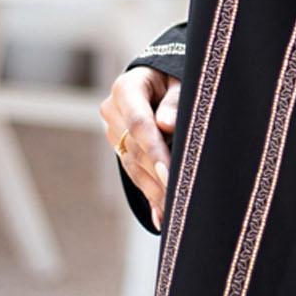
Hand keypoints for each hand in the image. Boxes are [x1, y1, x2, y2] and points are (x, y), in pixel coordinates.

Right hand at [99, 65, 178, 229]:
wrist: (161, 78)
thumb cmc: (177, 77)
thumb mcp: (182, 81)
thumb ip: (176, 101)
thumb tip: (166, 124)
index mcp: (127, 88)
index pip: (139, 123)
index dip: (154, 150)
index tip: (168, 172)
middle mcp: (113, 110)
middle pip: (136, 149)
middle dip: (157, 176)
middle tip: (177, 200)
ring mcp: (113, 131)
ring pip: (134, 166)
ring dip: (154, 191)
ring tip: (174, 214)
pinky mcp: (120, 147)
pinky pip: (135, 173)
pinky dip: (150, 194)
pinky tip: (161, 217)